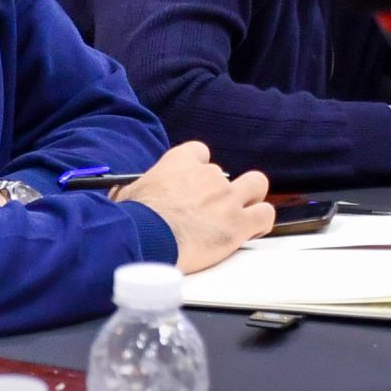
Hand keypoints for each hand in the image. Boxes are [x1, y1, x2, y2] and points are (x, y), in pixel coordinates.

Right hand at [113, 140, 273, 271]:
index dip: (199, 169)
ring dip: (250, 199)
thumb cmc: (133, 218)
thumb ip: (140, 188)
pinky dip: (262, 222)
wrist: (145, 238)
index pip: (200, 152)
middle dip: (221, 191)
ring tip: (241, 215)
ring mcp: (226, 197)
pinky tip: (253, 231)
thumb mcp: (129, 192)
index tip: (194, 185)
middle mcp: (207, 175)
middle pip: (225, 175)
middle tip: (211, 210)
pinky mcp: (239, 223)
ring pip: (256, 185)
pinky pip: (265, 214)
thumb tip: (124, 195)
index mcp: (179, 162)